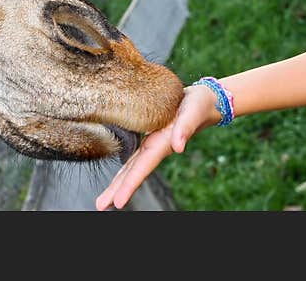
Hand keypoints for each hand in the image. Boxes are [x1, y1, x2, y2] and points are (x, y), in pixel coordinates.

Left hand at [95, 84, 220, 209]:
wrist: (204, 99)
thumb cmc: (199, 105)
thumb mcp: (193, 112)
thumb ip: (186, 128)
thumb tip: (178, 147)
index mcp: (162, 144)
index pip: (142, 168)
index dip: (129, 185)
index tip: (117, 203)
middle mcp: (155, 147)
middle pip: (133, 173)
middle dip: (117, 190)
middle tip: (100, 206)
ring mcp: (152, 144)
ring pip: (131, 167)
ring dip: (118, 184)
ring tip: (104, 200)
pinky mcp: (150, 136)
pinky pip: (133, 155)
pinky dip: (125, 169)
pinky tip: (118, 178)